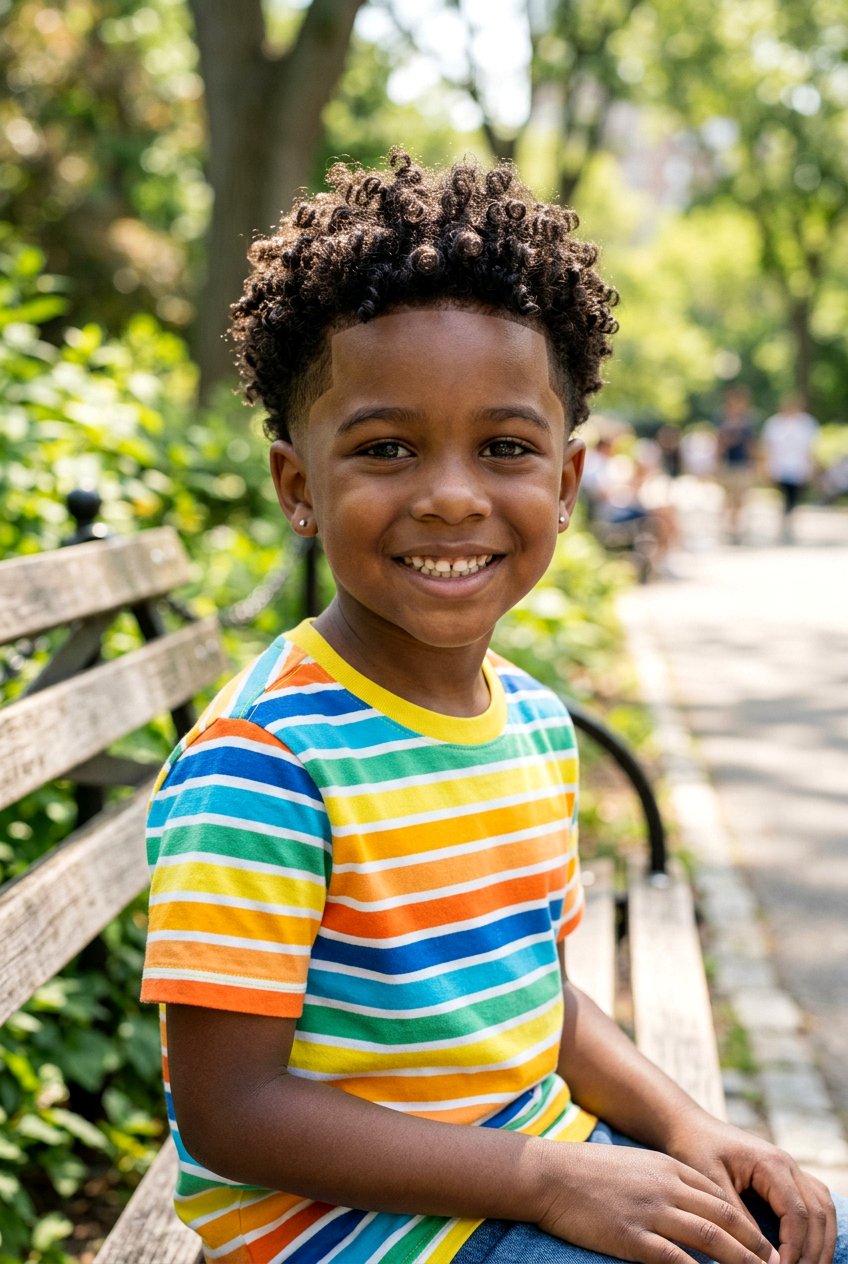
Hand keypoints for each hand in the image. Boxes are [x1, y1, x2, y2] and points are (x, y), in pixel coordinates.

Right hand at [534, 1140, 780, 1263]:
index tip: (764, 1245)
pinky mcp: (633, 1236)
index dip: (747, 1223)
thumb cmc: (588, 1171)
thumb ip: (665, 1181)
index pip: (720, 1197)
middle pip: (725, 1219)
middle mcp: (667, 1186)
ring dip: (741, 1262)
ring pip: (711, 1240)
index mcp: (668, 1168)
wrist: (550, 1173)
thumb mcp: (635, 1165)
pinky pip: (678, 1260)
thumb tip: (691, 1206)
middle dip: (755, 1246)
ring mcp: (651, 1211)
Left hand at [664, 1113, 835, 1263]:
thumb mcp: (710, 1182)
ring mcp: (790, 1168)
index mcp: (771, 1163)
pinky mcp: (785, 1175)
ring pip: (823, 1208)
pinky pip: (815, 1201)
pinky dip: (818, 1226)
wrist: (688, 1125)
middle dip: (812, 1250)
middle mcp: (787, 1164)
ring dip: (821, 1241)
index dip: (795, 1248)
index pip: (797, 1213)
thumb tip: (764, 1256)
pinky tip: (809, 1247)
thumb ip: (738, 1217)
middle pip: (816, 1214)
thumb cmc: (695, 1148)